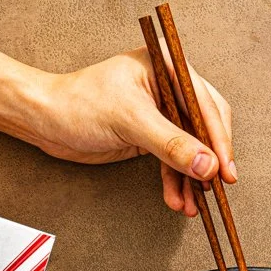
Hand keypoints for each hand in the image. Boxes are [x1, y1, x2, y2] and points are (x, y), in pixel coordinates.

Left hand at [0, 39, 234, 216]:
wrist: (46, 121)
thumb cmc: (78, 104)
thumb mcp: (129, 121)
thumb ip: (171, 143)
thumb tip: (206, 164)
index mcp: (166, 67)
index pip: (206, 104)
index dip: (219, 139)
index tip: (224, 169)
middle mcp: (167, 87)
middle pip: (204, 128)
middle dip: (206, 162)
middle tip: (214, 188)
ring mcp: (160, 112)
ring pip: (189, 149)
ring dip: (191, 179)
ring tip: (193, 204)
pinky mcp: (149, 134)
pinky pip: (172, 160)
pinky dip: (176, 181)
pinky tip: (178, 199)